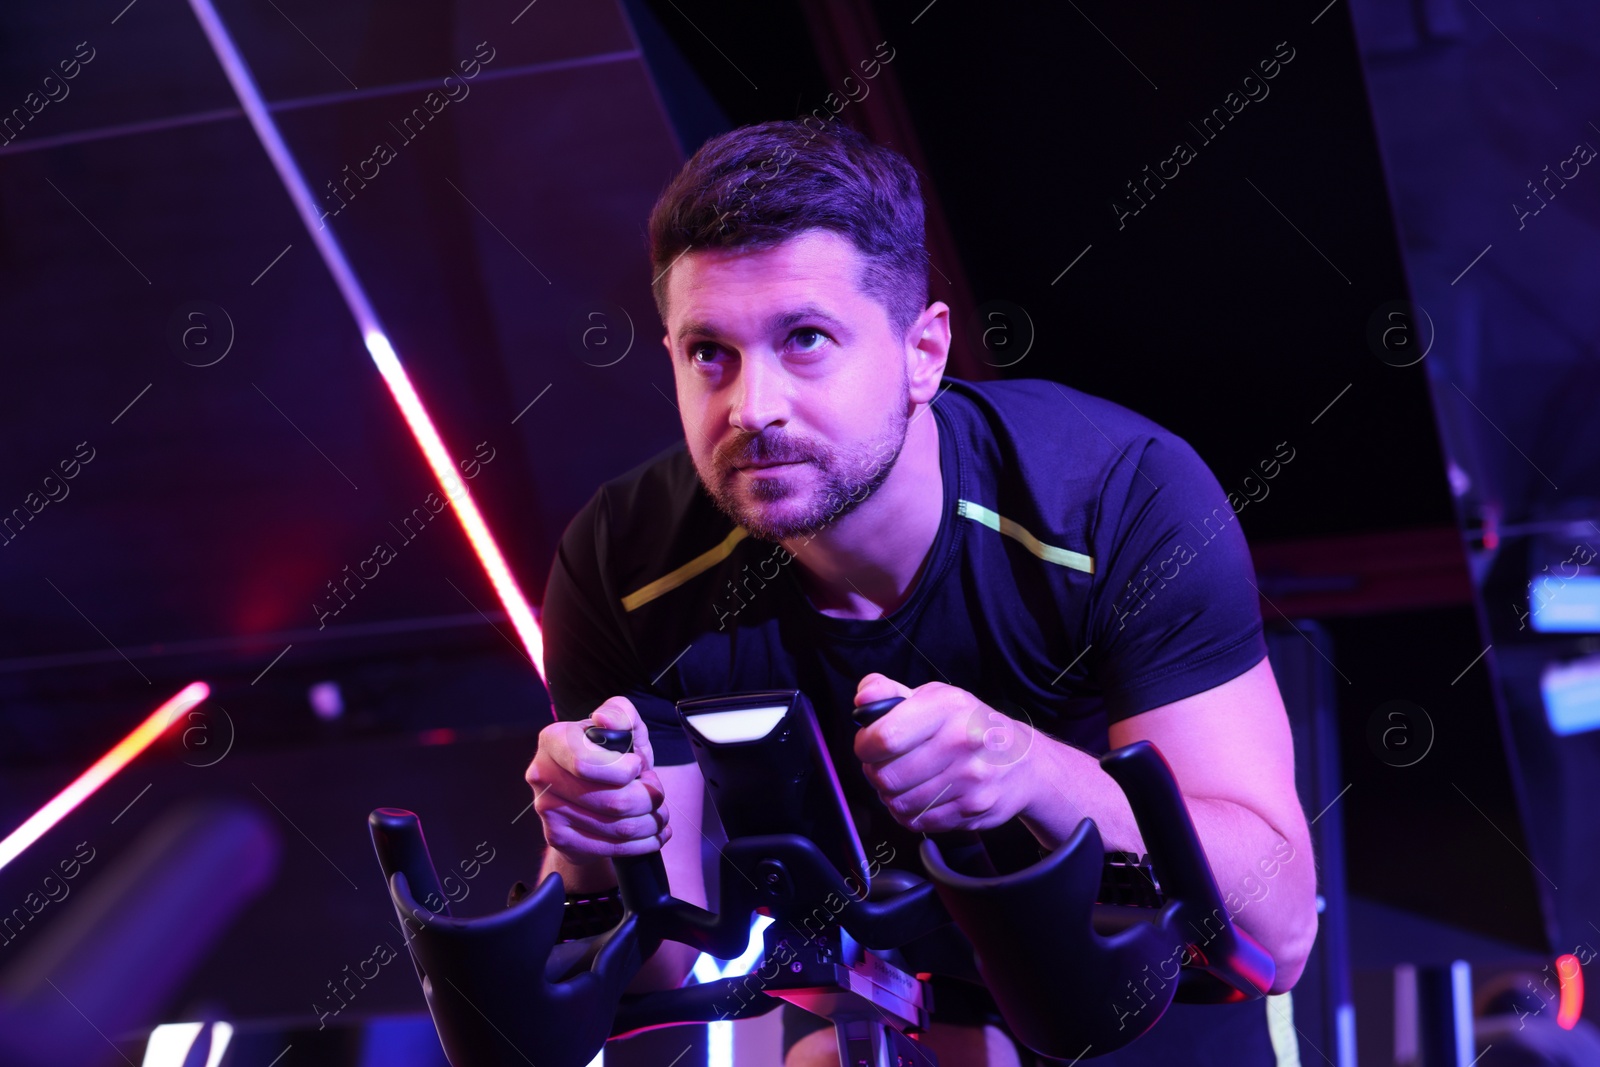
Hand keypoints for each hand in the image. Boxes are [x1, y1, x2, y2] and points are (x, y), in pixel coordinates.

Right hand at [526, 697, 670, 860]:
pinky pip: (608, 848)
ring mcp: (547, 809)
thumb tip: (605, 720)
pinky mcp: (557, 838)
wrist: (590, 794)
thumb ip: (621, 714)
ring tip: (659, 815)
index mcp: (554, 739)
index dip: (625, 770)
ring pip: (616, 828)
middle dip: (649, 800)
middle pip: (612, 801)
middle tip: (657, 795)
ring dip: (650, 823)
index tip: (639, 767)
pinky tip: (652, 835)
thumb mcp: (623, 728)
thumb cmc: (610, 756)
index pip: (587, 765)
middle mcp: (542, 774)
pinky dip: (641, 845)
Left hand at [852, 674, 1036, 833]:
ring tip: (904, 781)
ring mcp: (970, 778)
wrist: (1023, 761)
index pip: (885, 737)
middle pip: (887, 775)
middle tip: (885, 765)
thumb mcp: (935, 697)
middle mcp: (962, 741)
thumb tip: (863, 698)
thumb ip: (891, 694)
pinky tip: (920, 796)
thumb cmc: (970, 725)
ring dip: (891, 795)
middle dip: (876, 773)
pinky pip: (918, 821)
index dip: (865, 746)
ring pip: (899, 802)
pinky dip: (910, 813)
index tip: (868, 745)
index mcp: (948, 707)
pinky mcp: (974, 809)